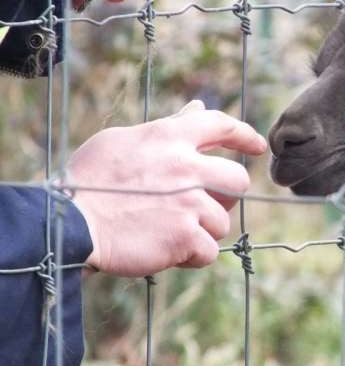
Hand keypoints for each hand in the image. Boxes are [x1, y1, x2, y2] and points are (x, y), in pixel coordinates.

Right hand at [68, 100, 266, 276]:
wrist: (67, 222)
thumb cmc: (88, 180)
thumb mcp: (123, 140)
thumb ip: (167, 127)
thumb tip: (197, 109)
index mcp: (170, 137)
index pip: (221, 125)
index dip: (245, 135)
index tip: (257, 146)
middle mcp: (186, 166)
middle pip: (238, 180)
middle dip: (227, 196)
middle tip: (205, 206)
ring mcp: (189, 203)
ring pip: (222, 221)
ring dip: (203, 230)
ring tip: (172, 232)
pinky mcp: (184, 236)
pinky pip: (209, 251)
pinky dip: (193, 256)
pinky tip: (170, 252)